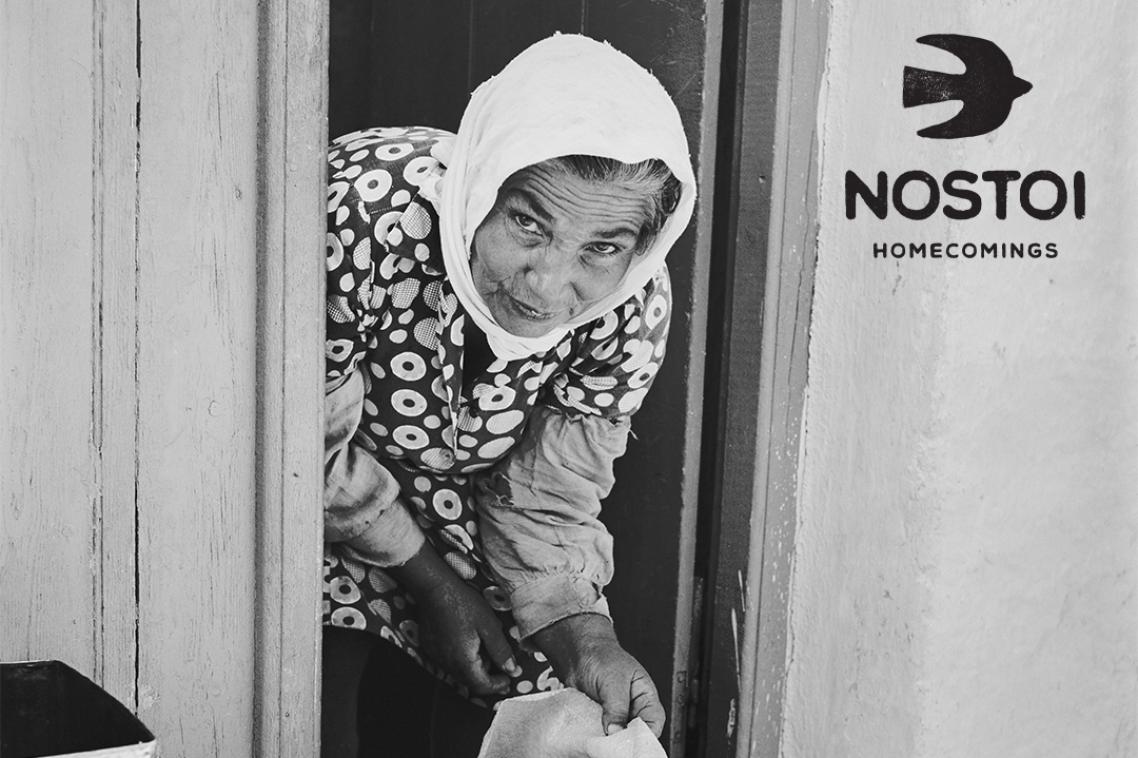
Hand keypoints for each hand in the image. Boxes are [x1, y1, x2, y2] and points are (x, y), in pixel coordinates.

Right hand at [389, 544, 520, 694]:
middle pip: (469, 682)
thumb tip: (511, 669)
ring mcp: (436, 656)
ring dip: (474, 669)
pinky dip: (461, 660)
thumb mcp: (489, 626)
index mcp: (463, 661)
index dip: (497, 685)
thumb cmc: (463, 604)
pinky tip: (469, 643)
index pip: (482, 686)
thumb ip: (500, 651)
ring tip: (486, 651)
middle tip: (502, 668)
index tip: (508, 679)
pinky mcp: (430, 647)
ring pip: (458, 673)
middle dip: (487, 678)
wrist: (435, 588)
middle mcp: (447, 663)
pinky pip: (448, 661)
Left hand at [533, 614, 665, 737]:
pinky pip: (599, 735)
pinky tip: (587, 734)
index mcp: (645, 697)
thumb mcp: (612, 680)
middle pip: (634, 735)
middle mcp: (632, 710)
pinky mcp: (599, 721)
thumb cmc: (602, 657)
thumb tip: (615, 731)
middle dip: (622, 741)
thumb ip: (616, 707)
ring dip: (605, 739)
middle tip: (608, 741)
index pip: (654, 723)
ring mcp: (615, 717)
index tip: (629, 742)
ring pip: (615, 737)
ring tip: (595, 736)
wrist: (579, 653)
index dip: (646, 735)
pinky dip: (593, 737)